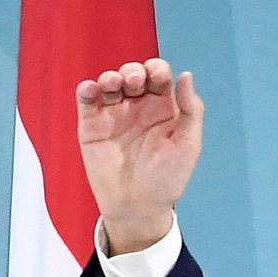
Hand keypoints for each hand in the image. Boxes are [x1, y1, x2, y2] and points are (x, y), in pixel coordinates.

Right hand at [76, 58, 203, 255]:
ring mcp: (114, 114)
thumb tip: (186, 75)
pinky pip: (87, 101)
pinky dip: (87, 90)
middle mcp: (139, 106)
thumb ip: (190, 110)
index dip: (157, 69)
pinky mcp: (92, 126)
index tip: (157, 77)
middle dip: (134, 71)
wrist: (138, 207)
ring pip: (109, 83)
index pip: (159, 76)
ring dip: (110, 77)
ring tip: (113, 84)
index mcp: (164, 108)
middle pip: (134, 74)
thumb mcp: (188, 144)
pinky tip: (92, 89)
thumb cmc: (168, 178)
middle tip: (135, 82)